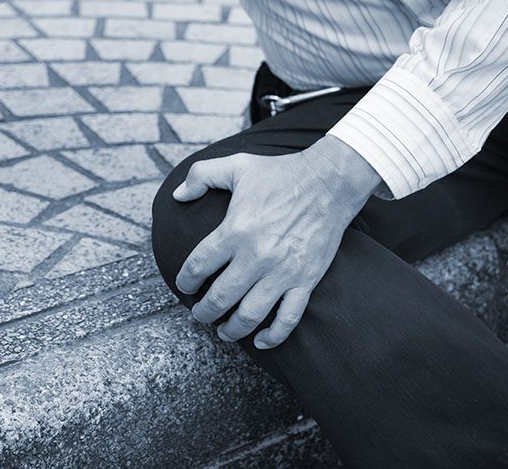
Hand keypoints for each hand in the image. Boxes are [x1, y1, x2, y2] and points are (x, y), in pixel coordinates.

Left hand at [173, 135, 380, 348]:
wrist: (329, 182)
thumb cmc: (280, 174)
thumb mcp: (236, 165)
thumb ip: (201, 175)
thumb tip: (177, 195)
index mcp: (236, 230)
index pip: (199, 266)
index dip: (185, 280)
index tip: (184, 285)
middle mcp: (256, 256)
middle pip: (220, 297)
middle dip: (204, 311)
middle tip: (199, 314)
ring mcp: (282, 272)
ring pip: (249, 314)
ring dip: (231, 329)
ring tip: (223, 331)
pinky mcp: (306, 280)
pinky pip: (288, 318)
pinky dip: (273, 336)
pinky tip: (260, 341)